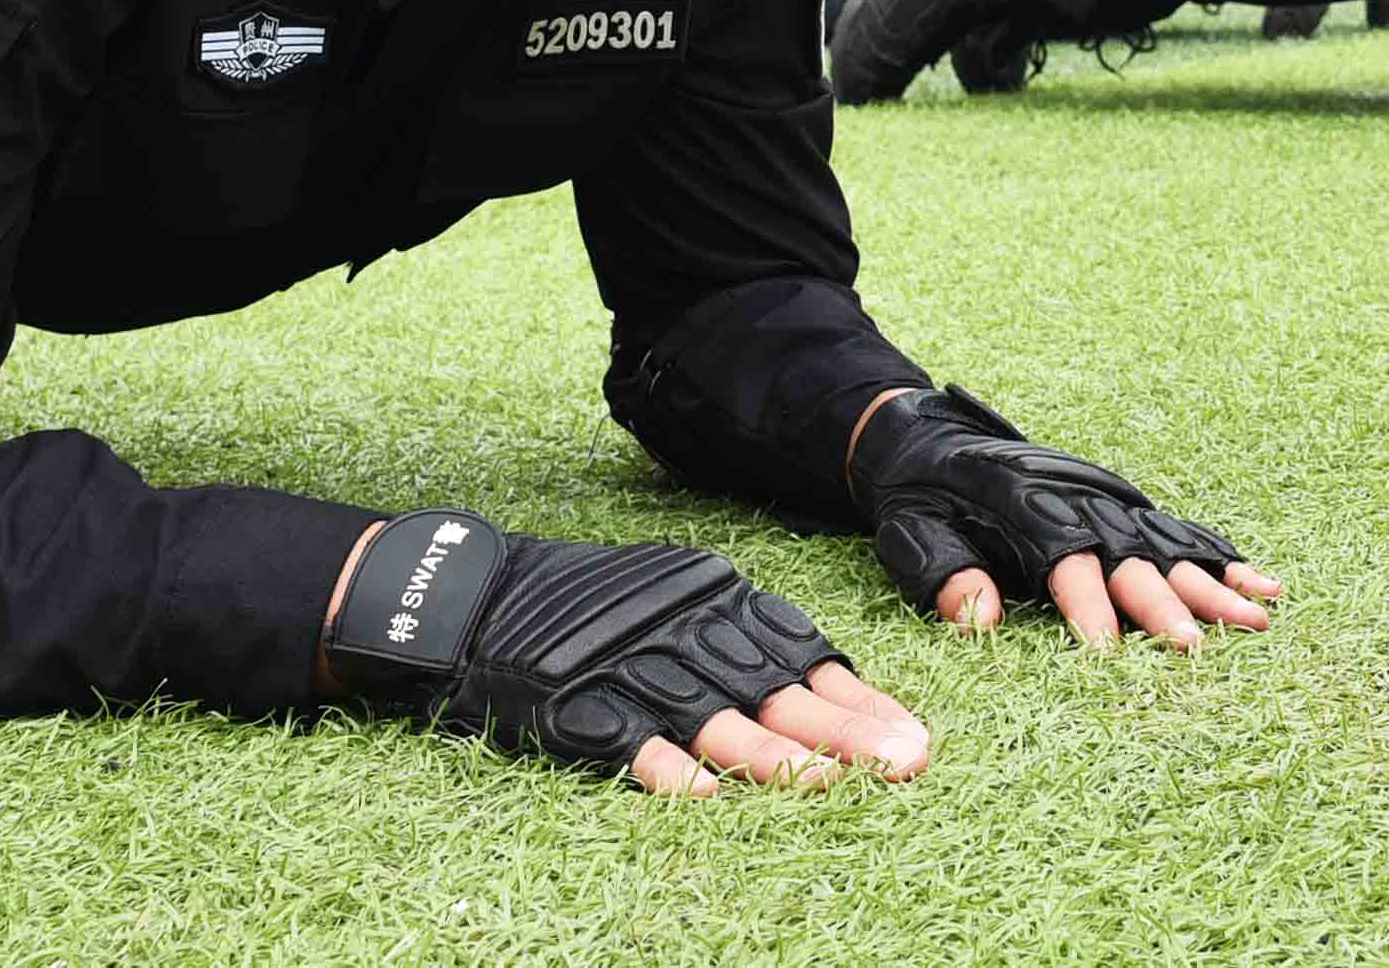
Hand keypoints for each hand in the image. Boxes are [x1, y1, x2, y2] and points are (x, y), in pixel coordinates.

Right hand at [321, 514, 926, 790]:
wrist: (474, 593)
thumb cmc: (592, 605)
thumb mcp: (676, 600)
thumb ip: (742, 641)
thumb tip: (827, 689)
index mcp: (714, 604)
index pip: (802, 655)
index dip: (860, 699)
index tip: (914, 735)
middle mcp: (682, 633)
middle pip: (774, 687)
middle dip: (846, 730)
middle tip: (908, 762)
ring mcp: (628, 669)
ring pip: (711, 715)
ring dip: (771, 754)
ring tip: (825, 784)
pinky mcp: (573, 705)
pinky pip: (626, 740)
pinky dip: (664, 767)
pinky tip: (705, 796)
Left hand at [853, 388, 1283, 652]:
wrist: (928, 440)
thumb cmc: (918, 499)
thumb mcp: (910, 534)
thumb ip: (943, 573)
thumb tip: (978, 618)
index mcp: (1026, 511)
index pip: (1066, 565)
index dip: (1088, 608)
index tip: (1109, 652)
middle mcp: (1078, 504)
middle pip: (1131, 559)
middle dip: (1166, 604)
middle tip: (1199, 647)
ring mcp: (1106, 504)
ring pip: (1168, 548)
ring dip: (1214, 584)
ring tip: (1261, 618)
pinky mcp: (1121, 508)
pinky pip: (1178, 534)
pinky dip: (1219, 559)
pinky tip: (1261, 583)